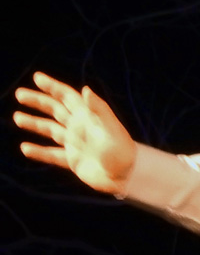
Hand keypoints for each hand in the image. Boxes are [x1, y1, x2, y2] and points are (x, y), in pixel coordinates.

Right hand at [13, 72, 136, 194]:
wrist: (127, 177)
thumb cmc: (123, 151)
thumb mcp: (111, 129)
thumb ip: (99, 109)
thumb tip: (85, 90)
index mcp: (88, 117)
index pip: (68, 97)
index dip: (53, 87)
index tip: (37, 78)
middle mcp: (80, 128)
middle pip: (55, 110)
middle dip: (38, 101)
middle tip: (19, 94)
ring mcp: (76, 144)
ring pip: (51, 131)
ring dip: (34, 124)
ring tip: (17, 117)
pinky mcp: (74, 161)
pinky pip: (52, 155)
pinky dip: (39, 152)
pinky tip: (25, 148)